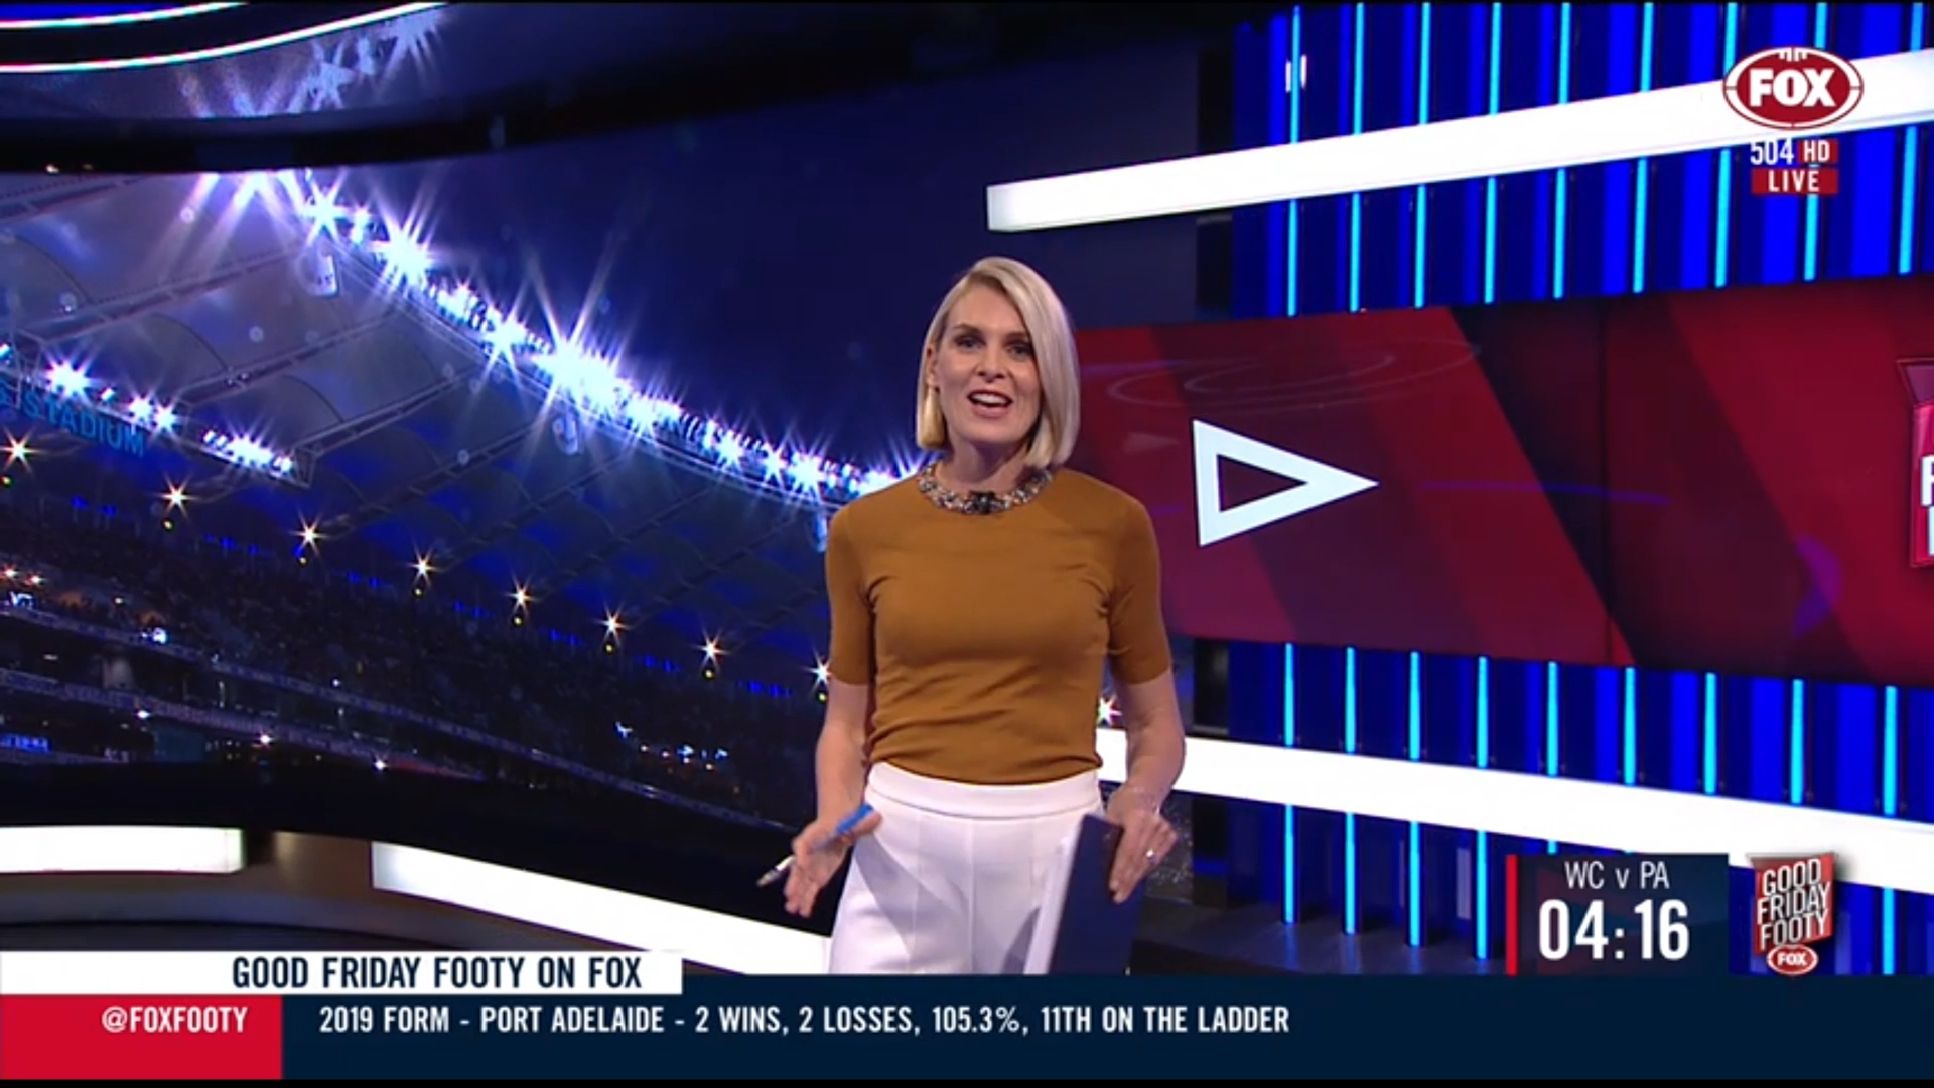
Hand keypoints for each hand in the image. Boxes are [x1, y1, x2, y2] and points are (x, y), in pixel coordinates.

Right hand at [782, 809, 881, 916]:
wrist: (842, 822)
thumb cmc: (844, 821)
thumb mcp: (855, 821)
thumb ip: (863, 824)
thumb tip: (875, 818)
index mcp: (816, 834)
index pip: (804, 843)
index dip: (802, 854)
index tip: (802, 864)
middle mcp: (811, 851)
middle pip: (800, 866)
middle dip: (795, 881)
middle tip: (791, 893)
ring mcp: (814, 864)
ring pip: (802, 880)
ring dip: (797, 893)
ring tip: (792, 907)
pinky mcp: (820, 873)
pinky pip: (811, 887)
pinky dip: (807, 899)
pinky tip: (804, 910)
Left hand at [1103, 786, 1176, 903]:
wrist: (1144, 792)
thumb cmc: (1123, 803)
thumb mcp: (1110, 814)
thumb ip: (1107, 835)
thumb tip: (1099, 861)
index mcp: (1137, 816)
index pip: (1128, 850)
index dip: (1120, 870)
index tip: (1113, 886)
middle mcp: (1154, 824)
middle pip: (1139, 859)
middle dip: (1127, 881)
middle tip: (1118, 896)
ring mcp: (1165, 830)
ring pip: (1148, 862)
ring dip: (1136, 879)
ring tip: (1125, 892)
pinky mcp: (1171, 837)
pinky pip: (1156, 859)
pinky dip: (1145, 870)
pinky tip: (1136, 880)